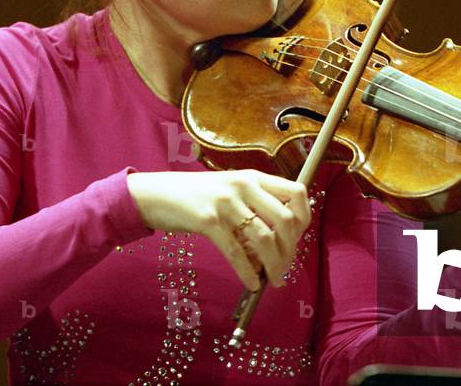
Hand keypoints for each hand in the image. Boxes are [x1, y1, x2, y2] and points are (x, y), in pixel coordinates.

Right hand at [126, 170, 310, 290]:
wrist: (155, 194)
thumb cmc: (196, 196)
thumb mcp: (232, 190)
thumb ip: (256, 205)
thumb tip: (282, 240)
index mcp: (254, 177)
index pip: (298, 192)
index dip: (304, 219)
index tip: (297, 239)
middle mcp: (244, 185)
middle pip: (285, 219)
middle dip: (291, 249)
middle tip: (286, 267)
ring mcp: (226, 202)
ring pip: (264, 238)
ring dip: (274, 264)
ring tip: (275, 279)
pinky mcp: (208, 220)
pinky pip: (236, 252)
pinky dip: (247, 272)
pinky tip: (252, 283)